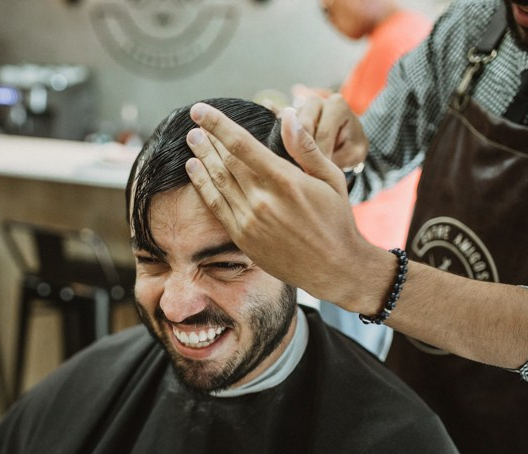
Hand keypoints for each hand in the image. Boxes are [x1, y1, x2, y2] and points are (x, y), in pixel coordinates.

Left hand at [184, 102, 386, 307]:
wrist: (334, 268)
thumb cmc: (336, 220)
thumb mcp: (331, 178)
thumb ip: (306, 147)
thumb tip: (287, 115)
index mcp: (286, 181)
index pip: (243, 145)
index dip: (218, 125)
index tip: (200, 111)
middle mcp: (263, 201)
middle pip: (226, 161)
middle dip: (207, 139)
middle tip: (194, 124)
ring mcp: (250, 221)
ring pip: (218, 181)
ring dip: (202, 158)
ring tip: (191, 140)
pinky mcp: (243, 237)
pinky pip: (216, 206)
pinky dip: (202, 185)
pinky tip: (194, 169)